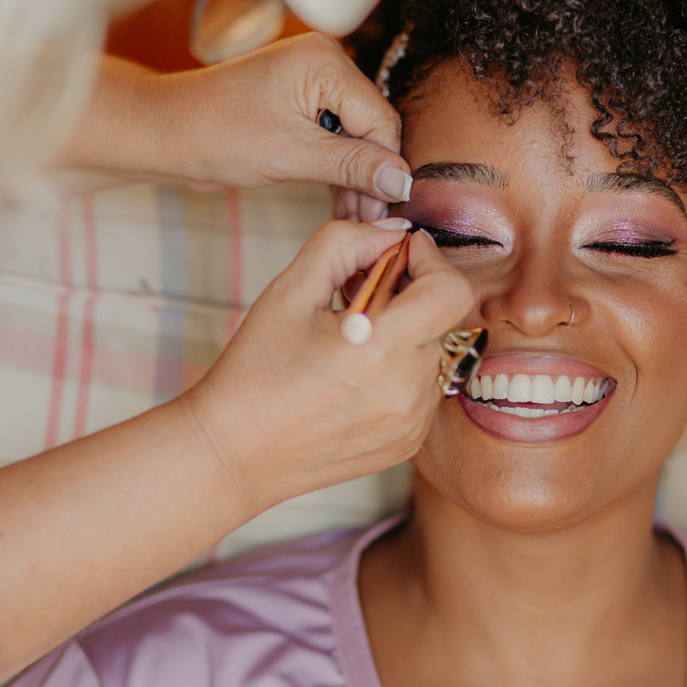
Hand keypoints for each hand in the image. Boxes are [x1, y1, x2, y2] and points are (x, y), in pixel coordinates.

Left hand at [59, 35, 409, 220]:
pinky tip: (341, 204)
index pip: (380, 120)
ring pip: (354, 140)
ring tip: (354, 220)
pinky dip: (336, 173)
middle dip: (371, 177)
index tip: (387, 207)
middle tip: (370, 221)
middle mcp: (322, 68)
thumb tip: (398, 178)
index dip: (386, 166)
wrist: (164, 135)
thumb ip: (352, 165)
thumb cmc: (213, 132)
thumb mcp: (292, 154)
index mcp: (325, 63)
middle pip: (371, 129)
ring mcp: (309, 88)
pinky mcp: (297, 110)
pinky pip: (333, 142)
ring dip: (355, 181)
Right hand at [184, 219, 473, 508]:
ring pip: (436, 353)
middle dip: (414, 293)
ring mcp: (413, 423)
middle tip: (366, 293)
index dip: (433, 261)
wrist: (234, 453)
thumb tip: (393, 232)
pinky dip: (403, 370)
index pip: (452, 291)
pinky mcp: (409, 443)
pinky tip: (357, 376)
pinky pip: (425, 389)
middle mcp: (407, 391)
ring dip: (409, 333)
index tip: (404, 254)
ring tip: (356, 339)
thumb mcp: (289, 291)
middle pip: (445, 319)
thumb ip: (345, 243)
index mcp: (380, 350)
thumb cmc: (255, 372)